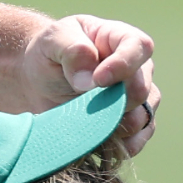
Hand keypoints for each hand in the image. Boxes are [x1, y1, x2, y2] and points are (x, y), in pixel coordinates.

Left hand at [24, 14, 159, 154]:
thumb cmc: (49, 53)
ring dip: (118, 126)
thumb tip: (90, 81)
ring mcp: (135, 96)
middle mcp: (136, 67)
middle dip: (114, 102)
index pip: (138, 47)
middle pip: (141, 88)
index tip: (98, 80)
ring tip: (89, 126)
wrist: (40, 80)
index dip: (123, 65)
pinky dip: (124, 144)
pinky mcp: (130, 120)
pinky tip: (104, 145)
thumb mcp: (53, 40)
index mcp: (120, 38)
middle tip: (85, 107)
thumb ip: (72, 51)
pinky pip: (140, 136)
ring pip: (143, 116)